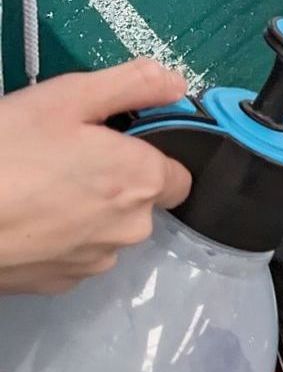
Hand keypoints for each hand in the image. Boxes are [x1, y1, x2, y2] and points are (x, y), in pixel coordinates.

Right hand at [0, 60, 194, 294]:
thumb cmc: (5, 151)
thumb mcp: (67, 97)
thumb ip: (133, 85)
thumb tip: (176, 85)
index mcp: (142, 182)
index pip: (176, 175)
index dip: (147, 156)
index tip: (112, 141)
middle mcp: (129, 230)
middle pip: (139, 203)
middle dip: (111, 181)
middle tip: (60, 158)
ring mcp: (90, 264)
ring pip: (103, 231)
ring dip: (82, 212)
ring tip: (33, 187)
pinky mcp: (53, 286)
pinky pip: (70, 255)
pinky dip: (53, 238)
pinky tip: (20, 219)